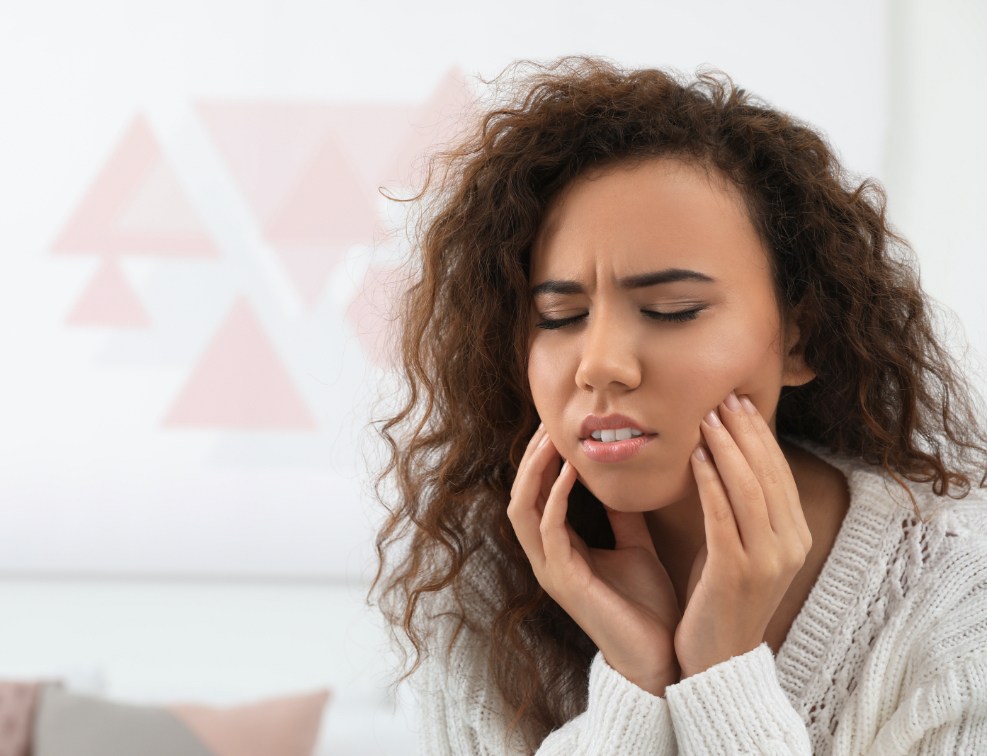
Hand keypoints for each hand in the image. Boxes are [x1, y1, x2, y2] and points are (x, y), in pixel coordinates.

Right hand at [508, 424, 681, 695]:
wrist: (660, 656)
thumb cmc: (646, 605)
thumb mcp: (635, 546)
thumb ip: (623, 515)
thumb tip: (623, 477)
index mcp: (561, 549)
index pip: (536, 495)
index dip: (542, 460)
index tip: (560, 425)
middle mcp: (547, 557)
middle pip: (520, 495)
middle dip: (531, 457)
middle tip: (549, 422)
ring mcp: (551, 570)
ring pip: (523, 509)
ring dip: (535, 470)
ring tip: (552, 439)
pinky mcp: (564, 581)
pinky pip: (549, 529)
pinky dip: (556, 496)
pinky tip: (573, 472)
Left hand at [674, 392, 812, 677]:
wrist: (717, 660)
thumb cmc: (722, 597)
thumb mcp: (740, 547)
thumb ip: (741, 508)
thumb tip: (723, 456)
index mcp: (795, 536)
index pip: (778, 473)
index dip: (759, 435)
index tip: (737, 402)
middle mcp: (789, 545)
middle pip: (768, 474)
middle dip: (745, 432)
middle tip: (723, 397)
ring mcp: (767, 561)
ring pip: (750, 489)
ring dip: (727, 448)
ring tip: (707, 418)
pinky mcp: (737, 572)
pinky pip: (724, 517)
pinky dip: (711, 483)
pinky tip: (695, 457)